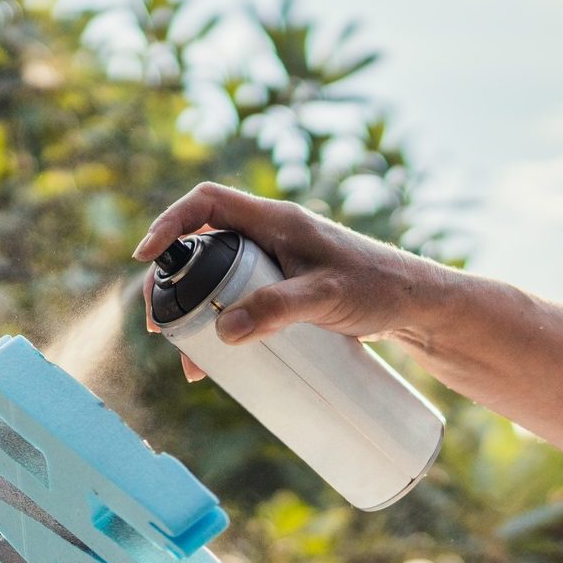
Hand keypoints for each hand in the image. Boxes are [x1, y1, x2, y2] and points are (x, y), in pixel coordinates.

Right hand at [134, 182, 451, 380]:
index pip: (208, 202)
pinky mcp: (283, 287)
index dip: (171, 222)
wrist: (416, 305)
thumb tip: (224, 333)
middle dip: (172, 281)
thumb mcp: (326, 298)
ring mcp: (275, 261)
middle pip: (202, 245)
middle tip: (158, 322)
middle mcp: (269, 235)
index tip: (146, 256)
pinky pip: (237, 297)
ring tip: (182, 352)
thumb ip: (277, 309)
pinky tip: (216, 359)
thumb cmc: (378, 288)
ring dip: (192, 308)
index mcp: (275, 221)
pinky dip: (219, 322)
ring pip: (216, 276)